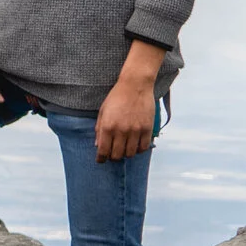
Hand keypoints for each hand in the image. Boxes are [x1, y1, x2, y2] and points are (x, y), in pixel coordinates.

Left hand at [95, 41, 164, 161]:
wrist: (135, 85)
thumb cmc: (116, 97)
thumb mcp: (103, 111)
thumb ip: (99, 129)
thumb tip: (98, 145)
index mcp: (107, 127)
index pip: (103, 151)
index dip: (101, 159)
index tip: (101, 160)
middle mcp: (121, 131)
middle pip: (117, 155)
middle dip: (113, 157)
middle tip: (113, 154)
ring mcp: (135, 130)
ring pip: (130, 153)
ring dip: (126, 154)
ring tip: (124, 149)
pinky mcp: (147, 129)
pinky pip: (144, 147)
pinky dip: (139, 149)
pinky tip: (136, 145)